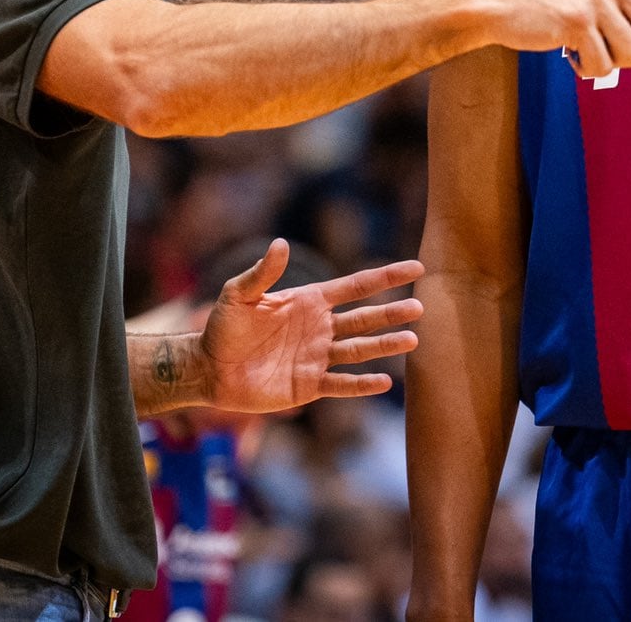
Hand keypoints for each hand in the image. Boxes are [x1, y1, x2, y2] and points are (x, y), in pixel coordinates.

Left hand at [199, 240, 423, 412]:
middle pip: (365, 318)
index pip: (355, 286)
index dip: (385, 277)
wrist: (209, 369)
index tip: (415, 268)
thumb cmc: (222, 328)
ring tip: (412, 340)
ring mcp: (317, 357)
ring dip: (385, 346)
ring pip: (359, 350)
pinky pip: (341, 385)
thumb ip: (262, 273)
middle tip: (421, 307)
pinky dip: (362, 385)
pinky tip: (385, 382)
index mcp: (309, 301)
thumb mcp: (238, 295)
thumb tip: (281, 244)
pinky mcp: (309, 385)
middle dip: (392, 313)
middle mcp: (319, 327)